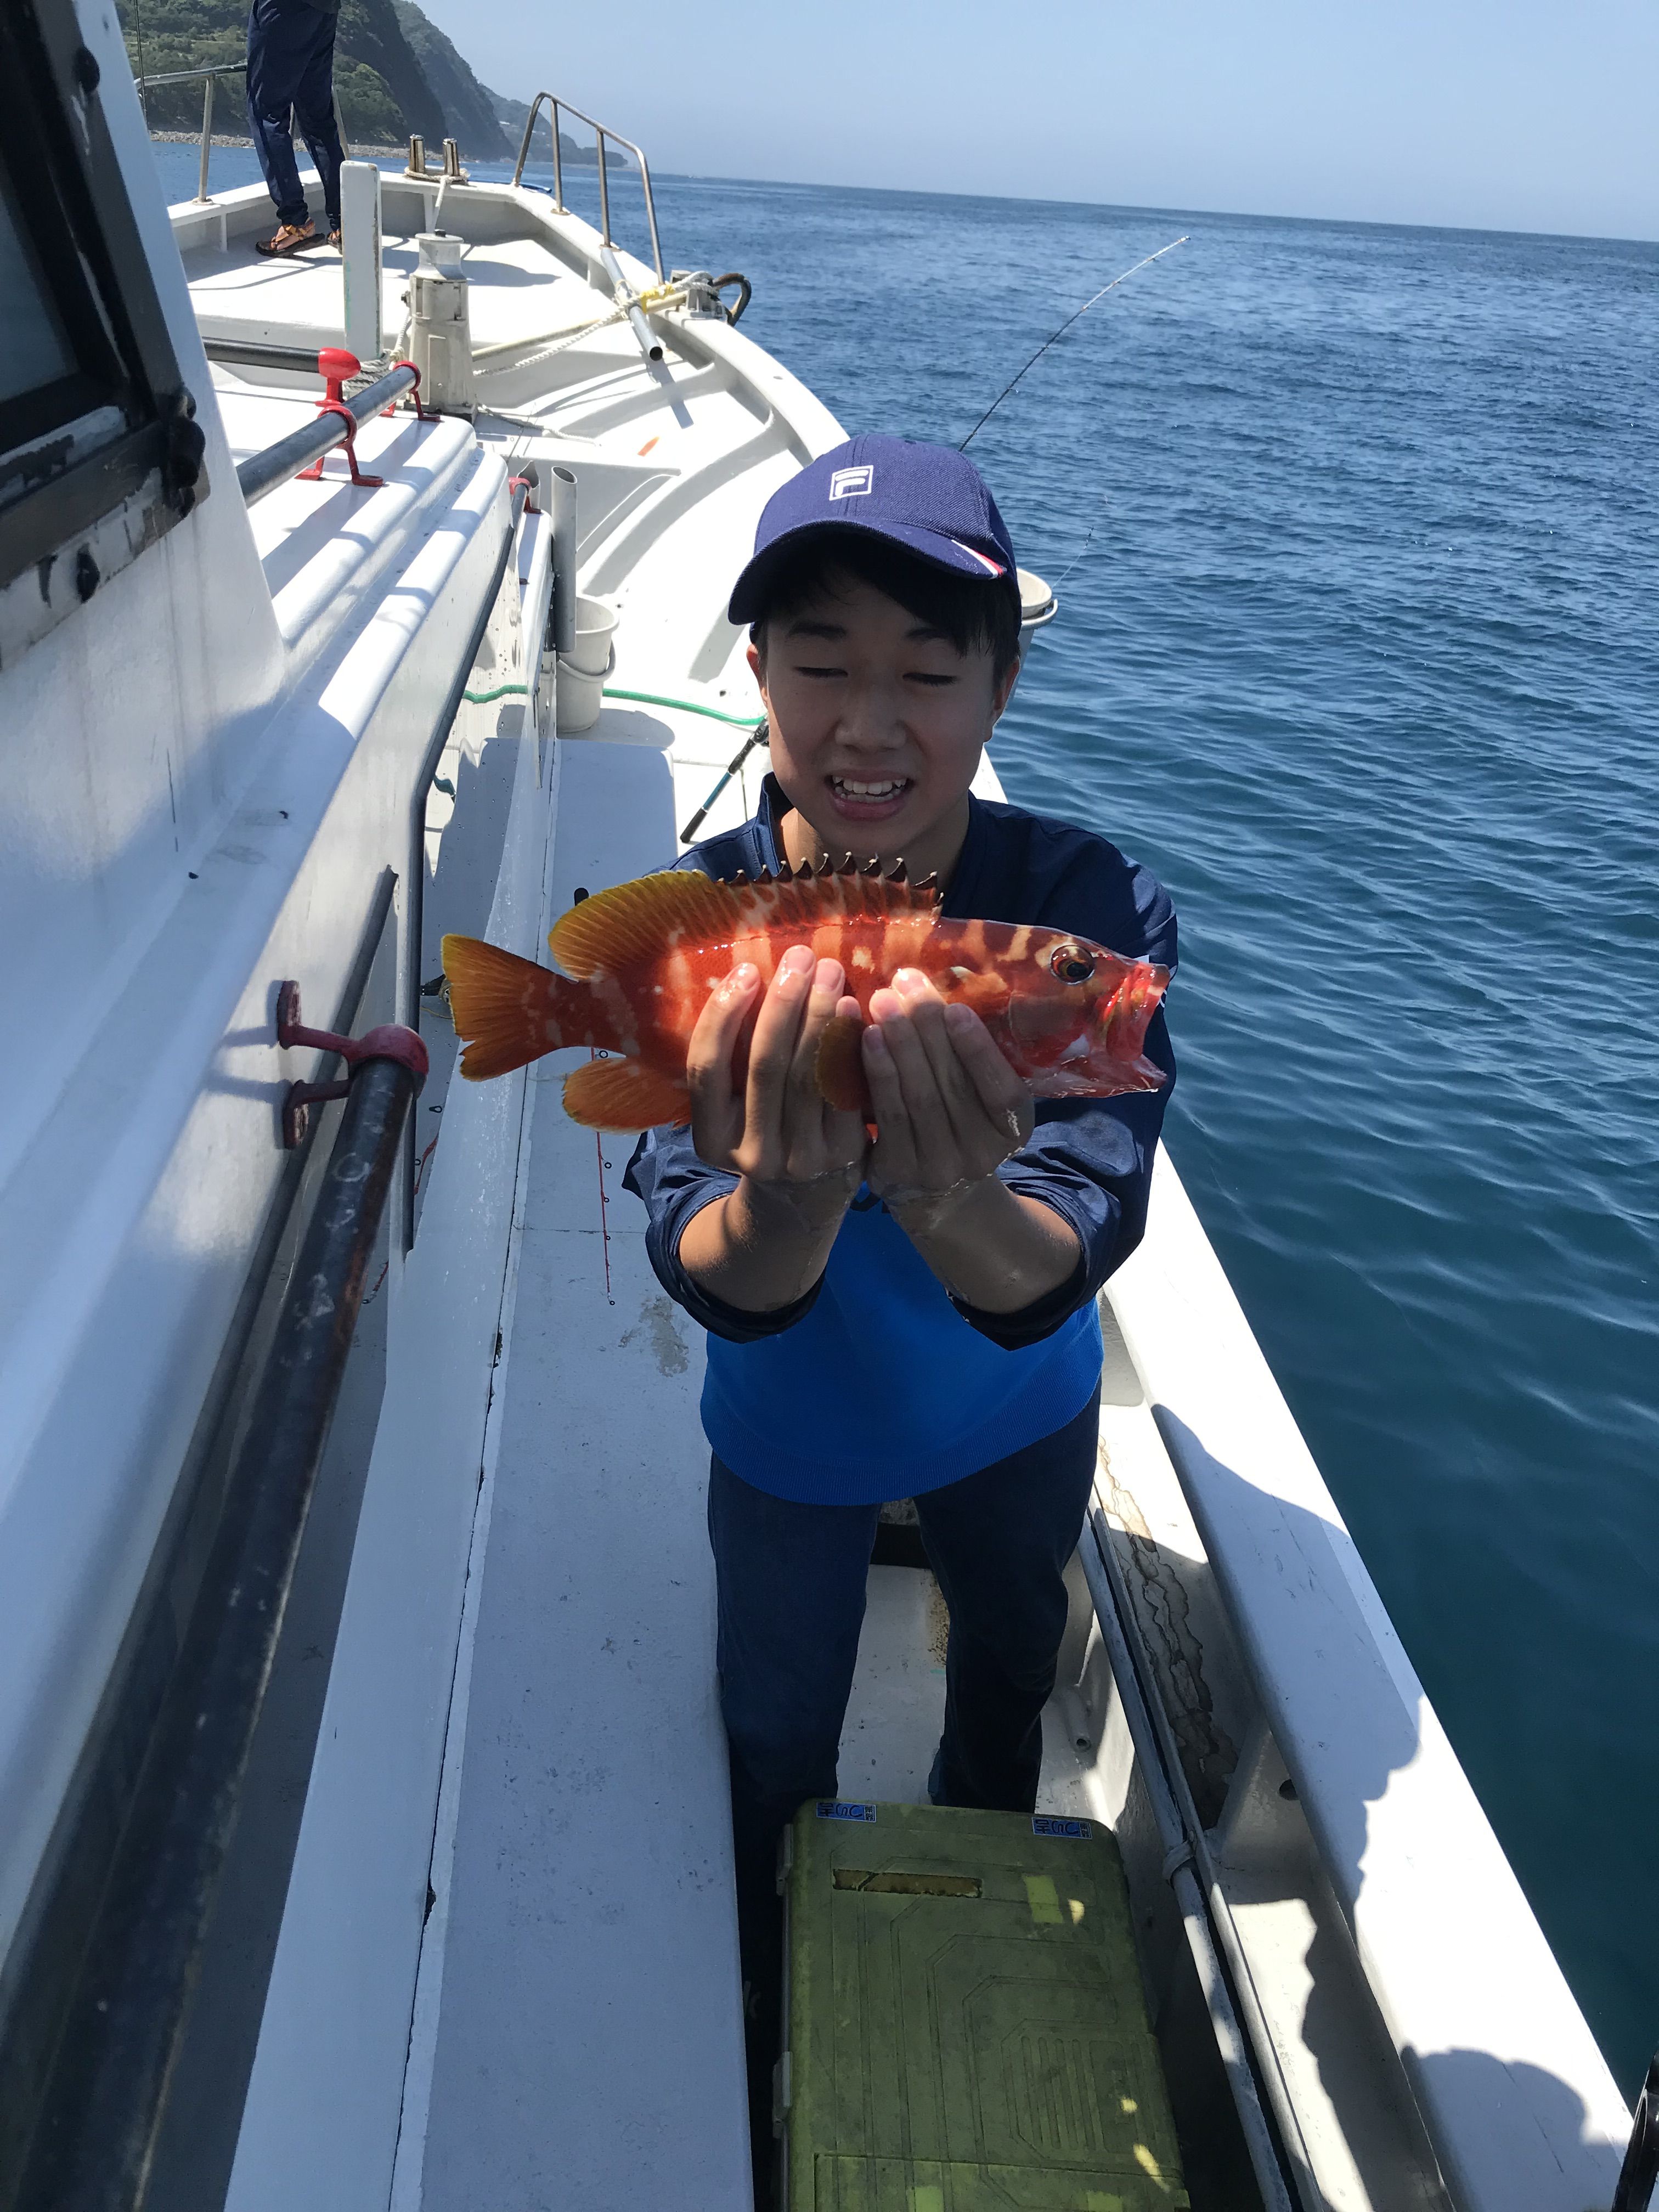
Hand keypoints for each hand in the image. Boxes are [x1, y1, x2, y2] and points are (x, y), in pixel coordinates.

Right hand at [686, 945, 867, 1229]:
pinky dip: (849, 1046)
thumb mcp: (732, 1113)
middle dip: (783, 1003)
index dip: (723, 1015)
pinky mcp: (844, 1155)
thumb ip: (731, 1063)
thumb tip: (745, 978)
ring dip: (820, 1015)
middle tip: (800, 958)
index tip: (746, 971)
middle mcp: (752, 1153)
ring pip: (808, 1074)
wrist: (803, 1202)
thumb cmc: (764, 1133)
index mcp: (711, 1139)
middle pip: (764, 1065)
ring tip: (829, 972)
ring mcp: (800, 1158)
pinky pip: (845, 1090)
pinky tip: (854, 1010)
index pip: (706, 1068)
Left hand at [861, 968, 1033, 1218]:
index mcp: (1013, 1128)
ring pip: (918, 1096)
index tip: (954, 1009)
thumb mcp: (981, 1098)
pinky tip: (866, 1038)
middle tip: (905, 983)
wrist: (935, 1191)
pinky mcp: (897, 1171)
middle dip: (926, 1028)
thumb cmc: (958, 1121)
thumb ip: (971, 1060)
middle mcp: (981, 1154)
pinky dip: (877, 1072)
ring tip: (882, 1000)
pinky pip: (887, 1114)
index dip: (977, 1050)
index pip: (1001, 1090)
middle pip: (953, 1085)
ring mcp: (938, 1167)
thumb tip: (938, 992)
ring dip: (899, 1043)